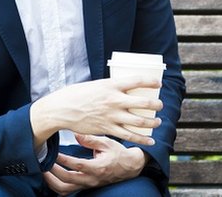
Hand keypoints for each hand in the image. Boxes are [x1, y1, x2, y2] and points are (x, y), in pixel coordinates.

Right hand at [30, 77, 161, 146]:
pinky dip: (142, 139)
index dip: (151, 81)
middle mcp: (114, 100)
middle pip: (143, 103)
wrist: (62, 109)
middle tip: (160, 105)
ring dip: (152, 122)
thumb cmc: (78, 94)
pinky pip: (129, 135)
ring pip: (139, 121)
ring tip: (158, 122)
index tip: (158, 83)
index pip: (137, 80)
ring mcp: (112, 115)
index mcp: (112, 85)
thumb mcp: (96, 85)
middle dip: (156, 105)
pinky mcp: (108, 129)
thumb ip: (111, 87)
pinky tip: (150, 141)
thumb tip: (123, 89)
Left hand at [43, 133, 147, 194]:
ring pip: (65, 189)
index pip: (77, 165)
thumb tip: (76, 133)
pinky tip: (52, 179)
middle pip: (67, 180)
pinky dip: (57, 186)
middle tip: (45, 161)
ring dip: (52, 181)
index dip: (63, 159)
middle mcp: (91, 179)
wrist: (129, 166)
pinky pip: (68, 191)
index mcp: (98, 167)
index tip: (54, 152)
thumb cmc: (118, 154)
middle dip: (53, 171)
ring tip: (45, 171)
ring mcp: (88, 184)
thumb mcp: (107, 142)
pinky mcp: (85, 186)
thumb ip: (90, 139)